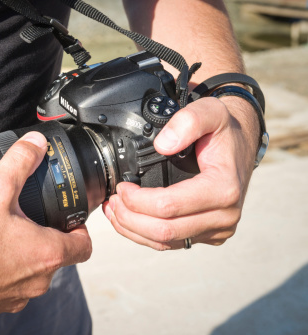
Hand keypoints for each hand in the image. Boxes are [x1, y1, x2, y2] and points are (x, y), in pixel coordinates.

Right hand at [0, 132, 91, 320]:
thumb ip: (20, 161)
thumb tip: (36, 143)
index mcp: (47, 253)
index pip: (84, 246)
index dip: (81, 230)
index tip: (70, 219)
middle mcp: (37, 281)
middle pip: (57, 257)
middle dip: (48, 237)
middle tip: (31, 218)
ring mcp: (15, 297)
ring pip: (33, 272)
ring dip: (25, 254)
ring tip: (5, 233)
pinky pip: (9, 286)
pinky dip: (4, 270)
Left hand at [102, 97, 258, 249]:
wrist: (241, 143)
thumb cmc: (225, 130)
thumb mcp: (211, 111)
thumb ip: (187, 121)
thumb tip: (162, 145)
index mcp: (223, 189)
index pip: (169, 206)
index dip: (137, 200)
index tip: (121, 187)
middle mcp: (224, 215)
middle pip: (164, 230)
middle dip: (130, 218)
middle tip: (112, 201)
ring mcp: (217, 229)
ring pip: (165, 242)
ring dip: (133, 230)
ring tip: (114, 211)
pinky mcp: (208, 234)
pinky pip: (172, 242)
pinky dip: (145, 234)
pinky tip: (130, 220)